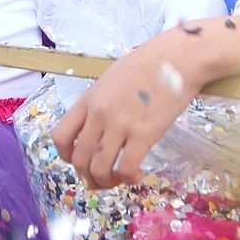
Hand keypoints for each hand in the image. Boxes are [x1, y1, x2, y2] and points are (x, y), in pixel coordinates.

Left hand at [53, 17, 239, 189]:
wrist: (180, 57)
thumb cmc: (150, 64)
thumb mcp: (113, 78)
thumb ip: (101, 102)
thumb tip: (99, 127)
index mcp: (89, 99)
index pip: (60, 137)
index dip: (67, 156)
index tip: (81, 160)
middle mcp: (99, 113)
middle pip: (78, 159)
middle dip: (87, 177)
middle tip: (102, 180)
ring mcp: (120, 124)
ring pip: (99, 169)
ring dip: (106, 182)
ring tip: (119, 179)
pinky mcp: (144, 134)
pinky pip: (126, 168)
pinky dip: (129, 178)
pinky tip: (138, 174)